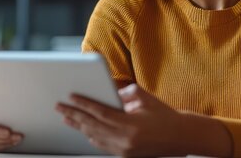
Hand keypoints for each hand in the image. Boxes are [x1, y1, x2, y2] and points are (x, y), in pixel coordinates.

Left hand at [55, 83, 185, 155]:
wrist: (180, 137)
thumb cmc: (165, 115)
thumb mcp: (145, 98)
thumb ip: (125, 92)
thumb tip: (108, 88)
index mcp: (130, 125)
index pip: (100, 113)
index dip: (83, 104)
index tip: (71, 97)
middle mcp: (125, 140)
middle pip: (92, 126)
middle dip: (74, 115)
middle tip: (60, 107)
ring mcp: (124, 151)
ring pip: (94, 137)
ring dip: (79, 127)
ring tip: (67, 118)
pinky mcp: (125, 156)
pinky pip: (103, 146)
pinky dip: (91, 136)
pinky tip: (84, 129)